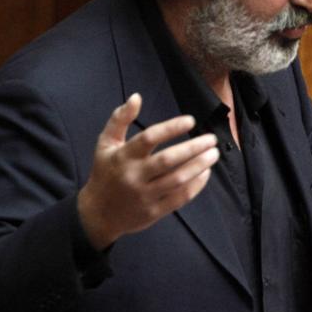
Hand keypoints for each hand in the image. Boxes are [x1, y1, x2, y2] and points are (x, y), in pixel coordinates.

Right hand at [77, 93, 219, 249]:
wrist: (98, 214)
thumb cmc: (104, 173)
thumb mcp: (105, 144)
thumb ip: (120, 119)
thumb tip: (136, 97)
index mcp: (123, 157)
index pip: (149, 138)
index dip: (171, 128)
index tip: (191, 120)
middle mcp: (134, 176)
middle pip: (168, 160)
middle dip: (194, 148)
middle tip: (211, 139)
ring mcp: (145, 196)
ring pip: (178, 179)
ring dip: (199, 165)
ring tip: (213, 154)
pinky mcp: (154, 212)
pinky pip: (180, 198)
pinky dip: (196, 185)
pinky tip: (205, 173)